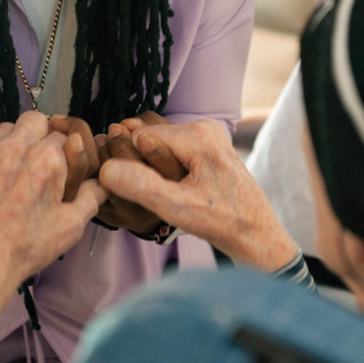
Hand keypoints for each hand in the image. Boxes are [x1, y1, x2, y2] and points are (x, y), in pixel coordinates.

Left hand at [0, 110, 107, 314]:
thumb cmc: (22, 247)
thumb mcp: (70, 227)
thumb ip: (91, 197)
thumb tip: (101, 184)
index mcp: (48, 159)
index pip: (66, 136)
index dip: (66, 153)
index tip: (62, 167)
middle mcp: (17, 147)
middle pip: (36, 121)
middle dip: (41, 135)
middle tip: (40, 161)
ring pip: (7, 127)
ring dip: (15, 140)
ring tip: (15, 167)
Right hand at [98, 118, 297, 270]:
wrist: (258, 236)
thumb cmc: (223, 224)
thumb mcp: (178, 209)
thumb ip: (141, 186)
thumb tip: (105, 169)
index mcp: (198, 134)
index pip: (139, 136)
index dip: (135, 165)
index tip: (154, 191)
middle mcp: (205, 126)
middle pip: (150, 139)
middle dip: (147, 167)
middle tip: (170, 195)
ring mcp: (209, 134)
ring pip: (160, 146)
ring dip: (158, 170)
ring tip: (179, 195)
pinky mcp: (210, 145)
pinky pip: (173, 151)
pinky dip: (170, 170)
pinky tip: (184, 192)